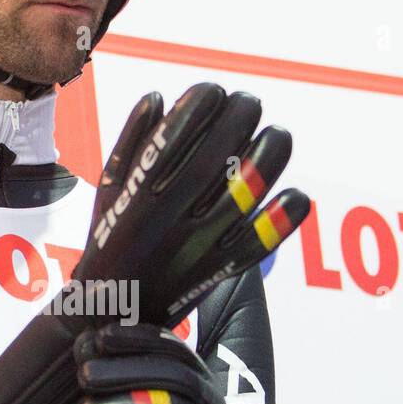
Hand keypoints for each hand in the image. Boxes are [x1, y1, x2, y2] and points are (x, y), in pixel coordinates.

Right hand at [66, 83, 308, 330]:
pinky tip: (294, 195)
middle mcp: (167, 220)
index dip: (200, 102)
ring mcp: (196, 246)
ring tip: (278, 135)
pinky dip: (282, 220)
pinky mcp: (218, 270)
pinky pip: (259, 243)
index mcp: (137, 196)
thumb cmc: (110, 240)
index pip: (176, 134)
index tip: (212, 91)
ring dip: (269, 157)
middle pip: (216, 155)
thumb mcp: (108, 190)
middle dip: (239, 117)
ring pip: (244, 193)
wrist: (113, 312)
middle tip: (249, 103)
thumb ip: (130, 141)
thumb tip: (160, 97)